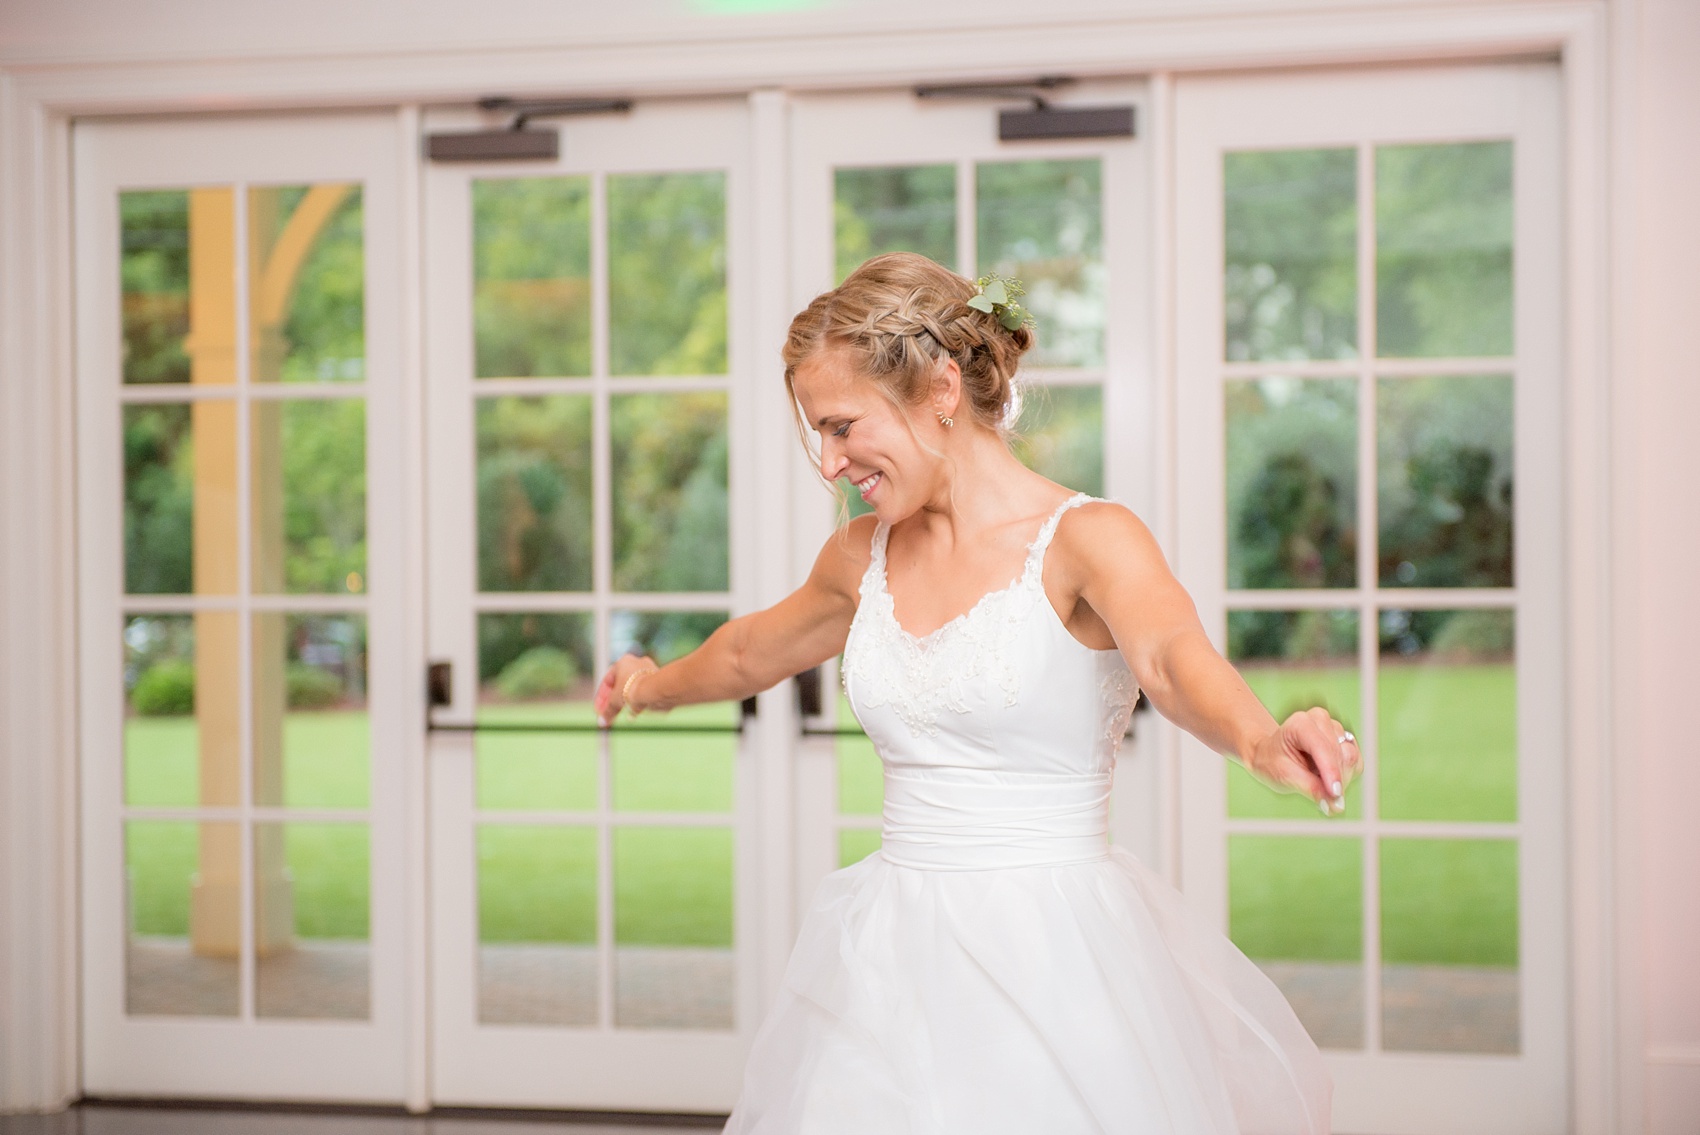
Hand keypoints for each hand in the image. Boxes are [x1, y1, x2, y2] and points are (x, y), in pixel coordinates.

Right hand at [594, 653, 658, 726]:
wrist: (655, 691)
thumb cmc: (632, 689)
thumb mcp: (615, 702)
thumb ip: (608, 711)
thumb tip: (602, 721)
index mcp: (623, 662)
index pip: (607, 680)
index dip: (601, 697)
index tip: (599, 709)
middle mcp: (637, 663)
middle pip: (621, 685)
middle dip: (614, 700)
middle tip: (609, 713)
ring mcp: (649, 672)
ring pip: (633, 689)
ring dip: (625, 702)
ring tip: (621, 714)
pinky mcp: (658, 682)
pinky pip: (643, 693)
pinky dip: (637, 703)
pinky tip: (633, 714)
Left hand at [1246, 707, 1360, 815]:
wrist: (1270, 754)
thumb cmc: (1272, 763)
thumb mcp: (1284, 777)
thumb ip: (1311, 789)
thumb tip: (1336, 806)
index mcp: (1300, 723)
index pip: (1323, 748)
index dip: (1331, 772)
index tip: (1335, 794)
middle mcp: (1320, 720)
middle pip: (1342, 755)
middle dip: (1336, 781)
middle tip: (1323, 800)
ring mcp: (1334, 728)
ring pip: (1352, 759)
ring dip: (1340, 779)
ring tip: (1316, 781)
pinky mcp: (1344, 739)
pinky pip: (1355, 762)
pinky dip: (1344, 775)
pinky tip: (1325, 776)